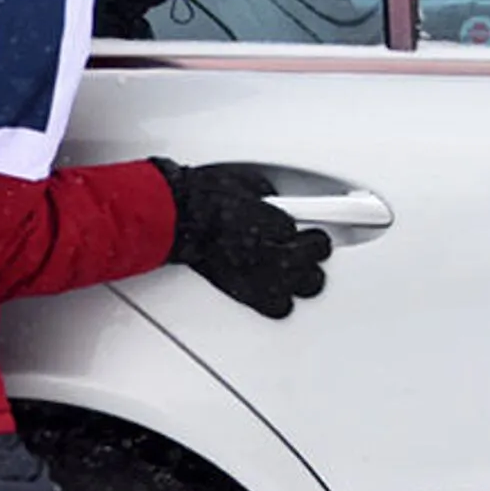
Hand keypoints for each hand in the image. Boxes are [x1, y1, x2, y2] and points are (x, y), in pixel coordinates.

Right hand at [154, 160, 332, 319]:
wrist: (175, 220)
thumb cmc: (199, 199)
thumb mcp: (244, 183)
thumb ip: (266, 197)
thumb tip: (269, 199)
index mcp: (277, 221)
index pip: (307, 228)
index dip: (305, 225)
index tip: (300, 224)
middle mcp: (274, 251)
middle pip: (315, 257)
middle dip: (313, 249)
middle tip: (308, 244)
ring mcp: (262, 275)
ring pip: (304, 285)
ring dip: (303, 275)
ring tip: (295, 269)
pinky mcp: (247, 294)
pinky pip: (279, 307)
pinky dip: (280, 299)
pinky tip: (276, 290)